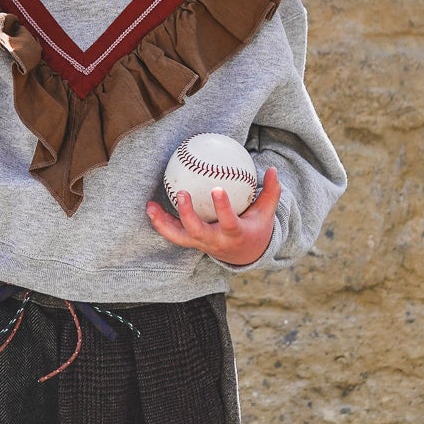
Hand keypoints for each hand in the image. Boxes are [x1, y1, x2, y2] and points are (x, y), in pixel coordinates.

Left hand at [146, 165, 280, 267]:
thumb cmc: (255, 228)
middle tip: (182, 193)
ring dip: (163, 222)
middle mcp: (215, 242)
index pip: (228, 222)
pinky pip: (173, 234)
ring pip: (178, 237)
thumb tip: (273, 169)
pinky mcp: (191, 242)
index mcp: (234, 235)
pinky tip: (150, 207)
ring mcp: (200, 244)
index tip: (217, 189)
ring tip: (150, 206)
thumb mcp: (266, 213)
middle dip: (187, 215)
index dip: (223, 208)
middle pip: (197, 232)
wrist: (244, 255)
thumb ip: (271, 192)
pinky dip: (160, 223)